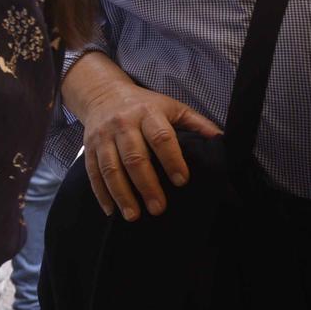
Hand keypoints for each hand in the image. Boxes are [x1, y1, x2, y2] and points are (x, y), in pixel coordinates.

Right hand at [67, 54, 220, 220]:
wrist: (103, 94)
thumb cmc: (144, 105)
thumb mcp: (172, 107)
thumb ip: (197, 123)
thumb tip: (222, 140)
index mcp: (148, 113)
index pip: (161, 137)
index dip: (172, 160)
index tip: (181, 181)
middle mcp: (123, 124)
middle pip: (134, 157)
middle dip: (146, 185)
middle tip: (158, 208)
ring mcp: (103, 137)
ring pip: (110, 168)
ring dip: (122, 194)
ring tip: (134, 215)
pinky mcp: (88, 148)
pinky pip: (93, 173)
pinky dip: (101, 193)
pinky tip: (111, 210)